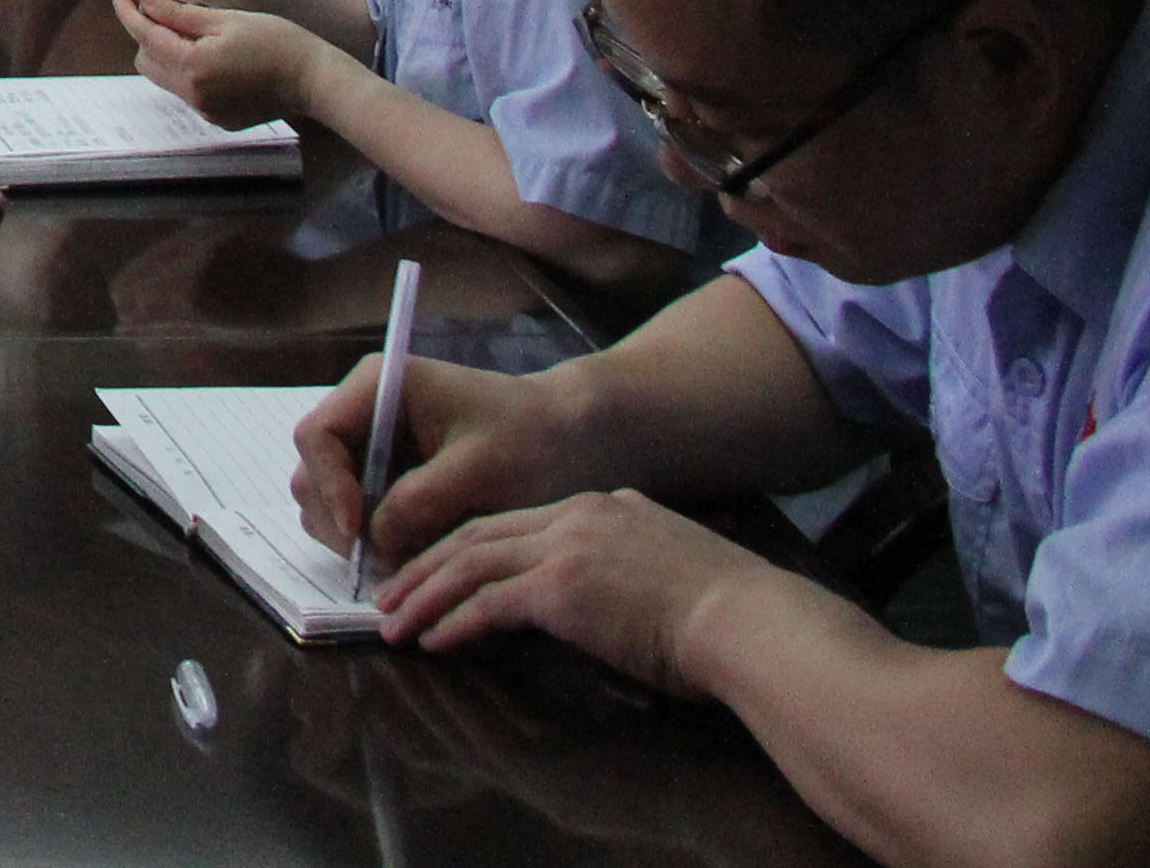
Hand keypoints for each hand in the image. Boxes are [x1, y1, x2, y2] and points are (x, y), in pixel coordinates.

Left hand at [120, 0, 328, 127]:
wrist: (314, 79)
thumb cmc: (275, 40)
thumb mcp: (225, 19)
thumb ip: (179, 14)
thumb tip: (144, 1)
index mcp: (193, 65)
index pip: (145, 36)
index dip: (129, 14)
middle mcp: (194, 95)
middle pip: (147, 61)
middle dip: (147, 35)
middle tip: (163, 12)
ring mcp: (206, 111)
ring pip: (164, 78)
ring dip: (166, 55)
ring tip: (188, 32)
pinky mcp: (218, 119)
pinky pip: (187, 93)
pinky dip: (187, 73)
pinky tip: (210, 57)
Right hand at [290, 350, 590, 571]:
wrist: (567, 438)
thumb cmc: (529, 439)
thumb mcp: (479, 470)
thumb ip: (419, 501)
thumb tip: (373, 542)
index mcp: (377, 388)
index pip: (317, 436)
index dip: (330, 485)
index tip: (361, 531)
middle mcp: (362, 413)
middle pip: (313, 472)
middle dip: (339, 519)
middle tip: (382, 559)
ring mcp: (370, 447)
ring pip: (327, 499)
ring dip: (354, 535)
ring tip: (401, 558)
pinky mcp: (385, 476)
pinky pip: (356, 514)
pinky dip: (372, 540)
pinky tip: (410, 552)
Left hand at [375, 488, 780, 693]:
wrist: (754, 622)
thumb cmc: (731, 614)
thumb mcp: (674, 569)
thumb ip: (633, 569)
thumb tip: (611, 598)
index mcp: (607, 507)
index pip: (519, 522)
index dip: (472, 546)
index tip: (441, 567)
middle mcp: (580, 515)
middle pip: (481, 534)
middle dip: (430, 564)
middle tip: (394, 591)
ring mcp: (568, 547)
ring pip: (471, 564)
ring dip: (426, 595)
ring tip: (394, 622)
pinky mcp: (562, 588)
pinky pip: (489, 603)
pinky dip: (455, 622)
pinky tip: (433, 642)